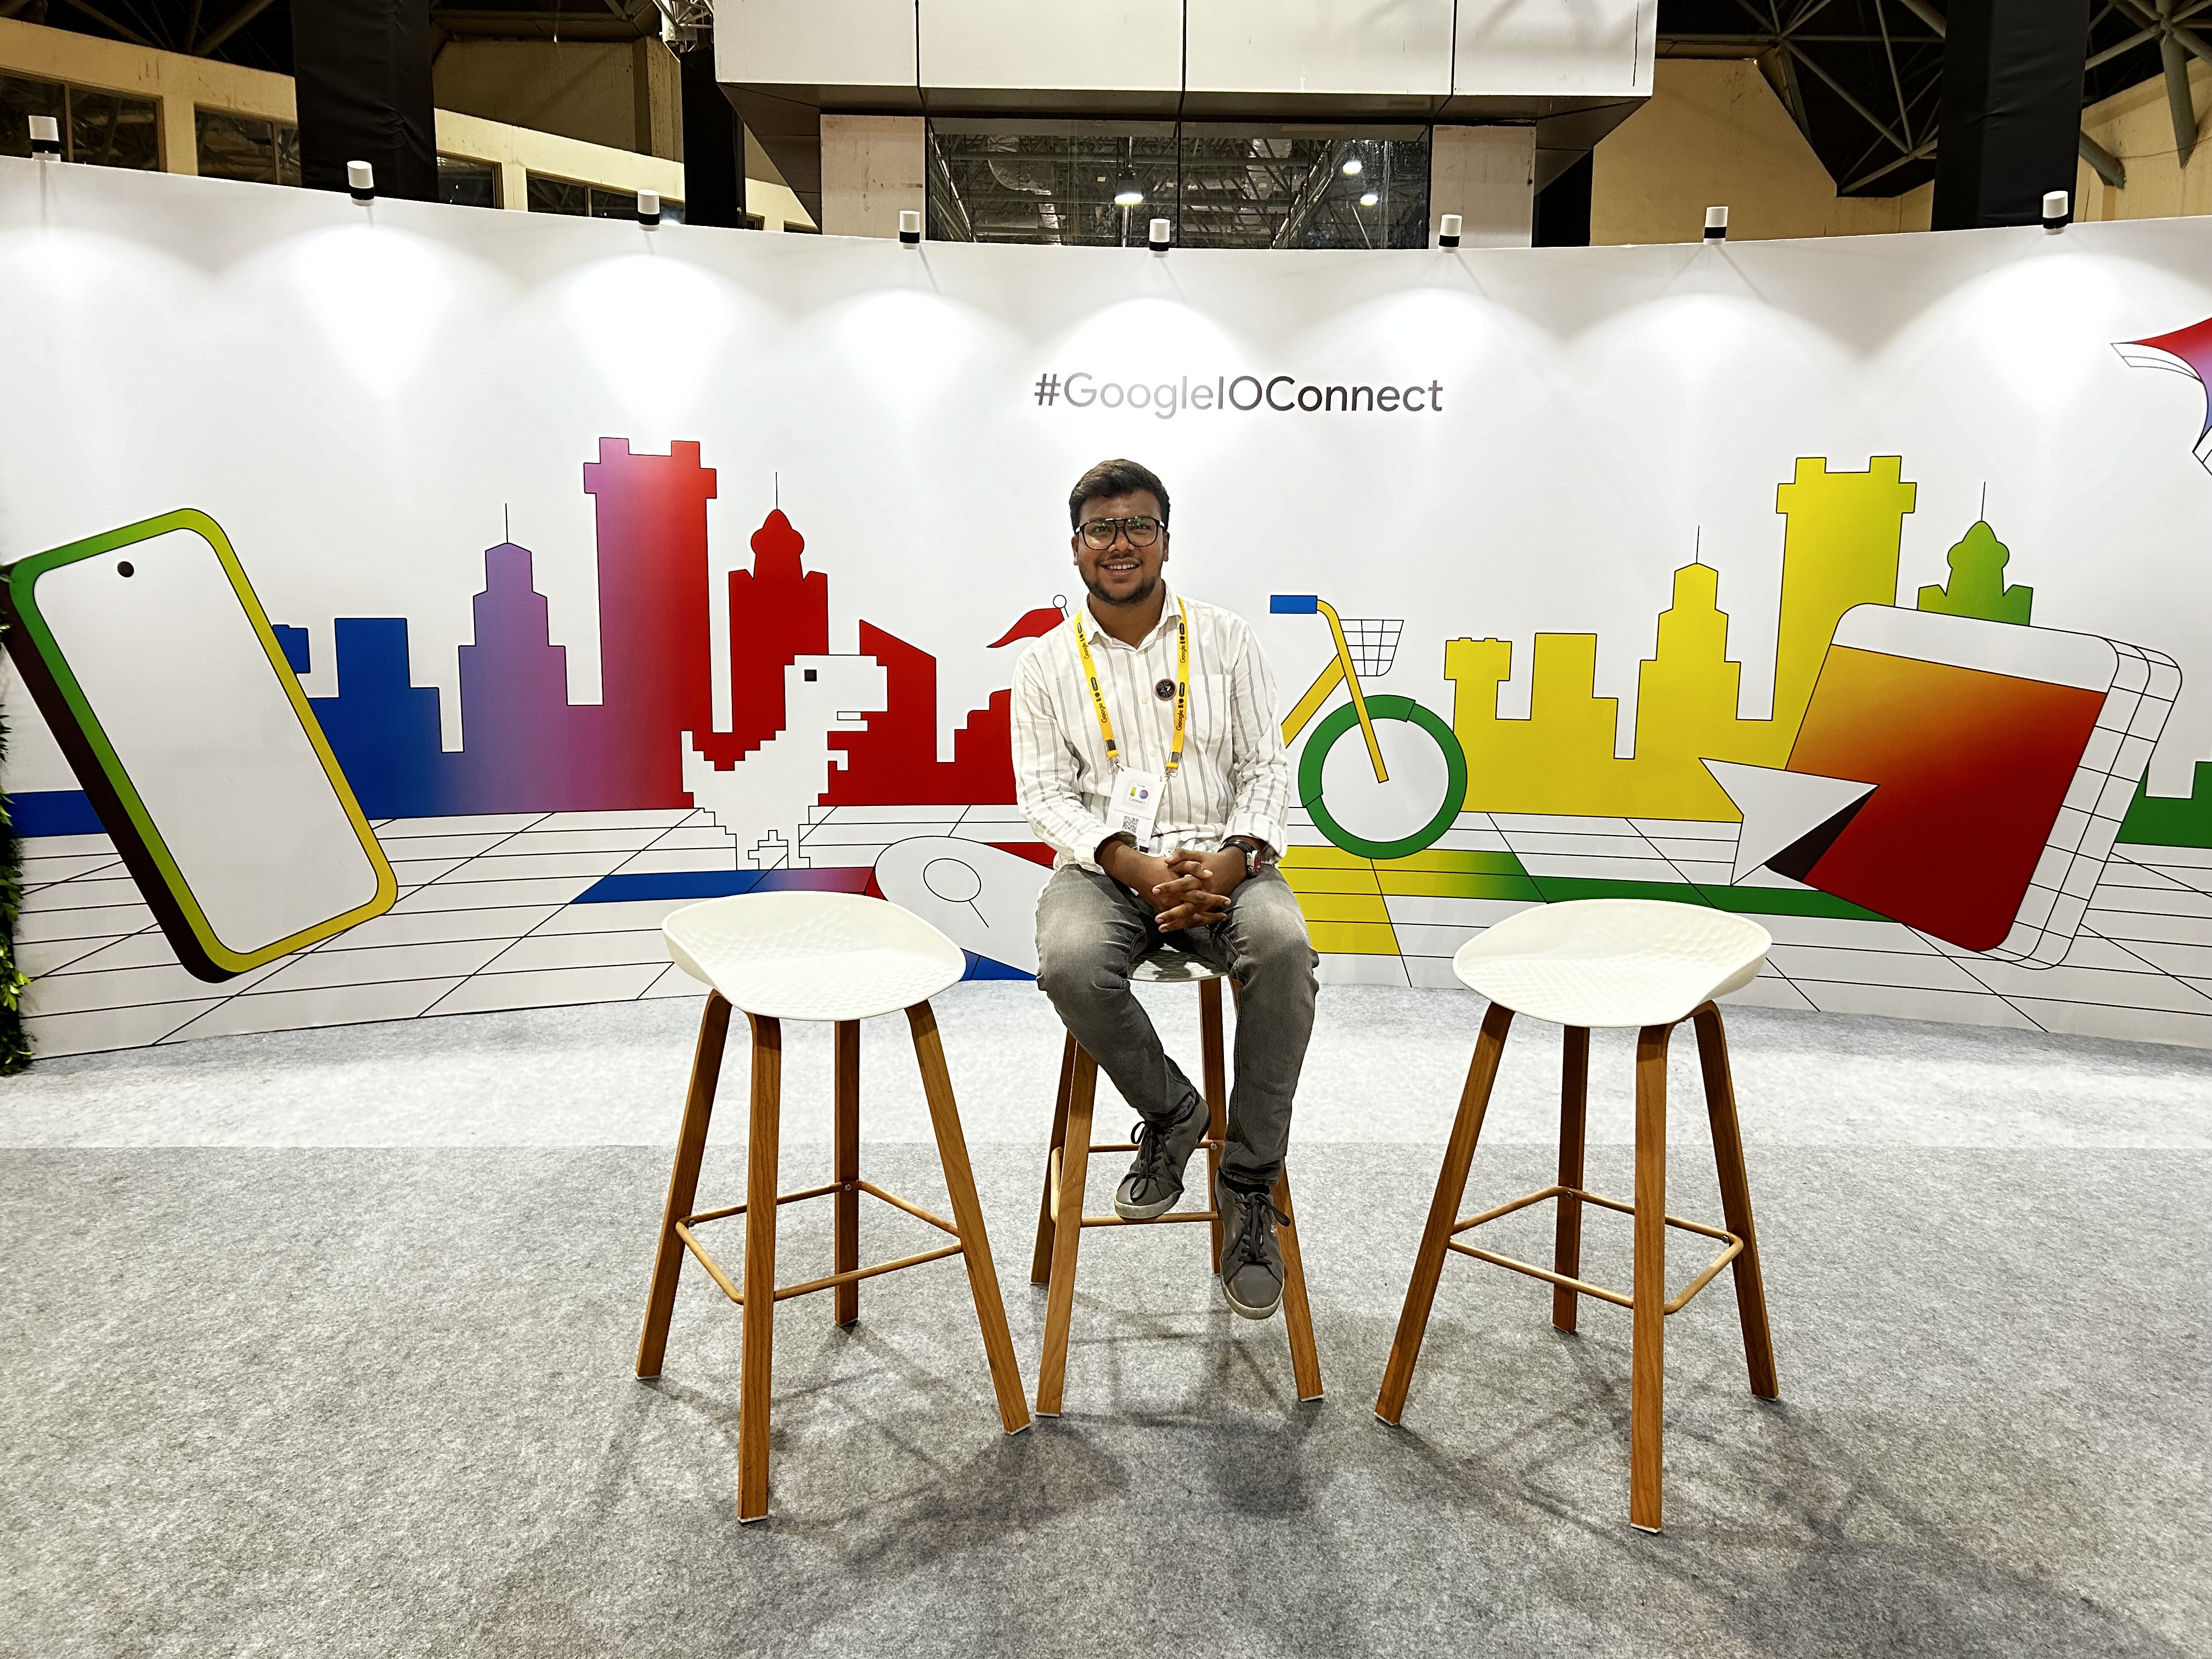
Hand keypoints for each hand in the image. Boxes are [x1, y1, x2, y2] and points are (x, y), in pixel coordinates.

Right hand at [1098, 841, 1231, 930]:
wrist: (1139, 872)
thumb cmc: (1160, 865)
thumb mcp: (1178, 861)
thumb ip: (1194, 867)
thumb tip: (1209, 874)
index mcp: (1180, 888)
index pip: (1201, 897)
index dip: (1214, 900)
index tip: (1227, 901)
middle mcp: (1174, 901)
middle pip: (1196, 914)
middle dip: (1211, 916)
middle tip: (1224, 916)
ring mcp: (1168, 908)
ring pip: (1188, 920)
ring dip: (1203, 921)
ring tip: (1216, 920)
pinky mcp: (1163, 910)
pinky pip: (1179, 920)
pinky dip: (1190, 923)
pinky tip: (1201, 922)